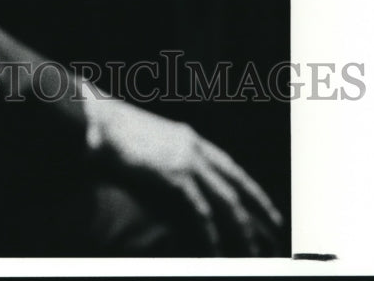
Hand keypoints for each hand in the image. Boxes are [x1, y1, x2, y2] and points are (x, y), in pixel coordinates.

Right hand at [84, 94, 282, 254]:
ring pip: (226, 201)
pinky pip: (199, 212)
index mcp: (189, 139)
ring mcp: (186, 161)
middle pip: (237, 184)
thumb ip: (166, 162)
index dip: (251, 189)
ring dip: (242, 228)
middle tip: (278, 231)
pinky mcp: (173, 177)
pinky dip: (209, 233)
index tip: (266, 207)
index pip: (230, 168)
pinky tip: (215, 249)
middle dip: (260, 209)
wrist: (96, 122)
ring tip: (253, 250)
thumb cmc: (114, 134)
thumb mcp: (148, 146)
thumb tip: (176, 189)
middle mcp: (194, 148)